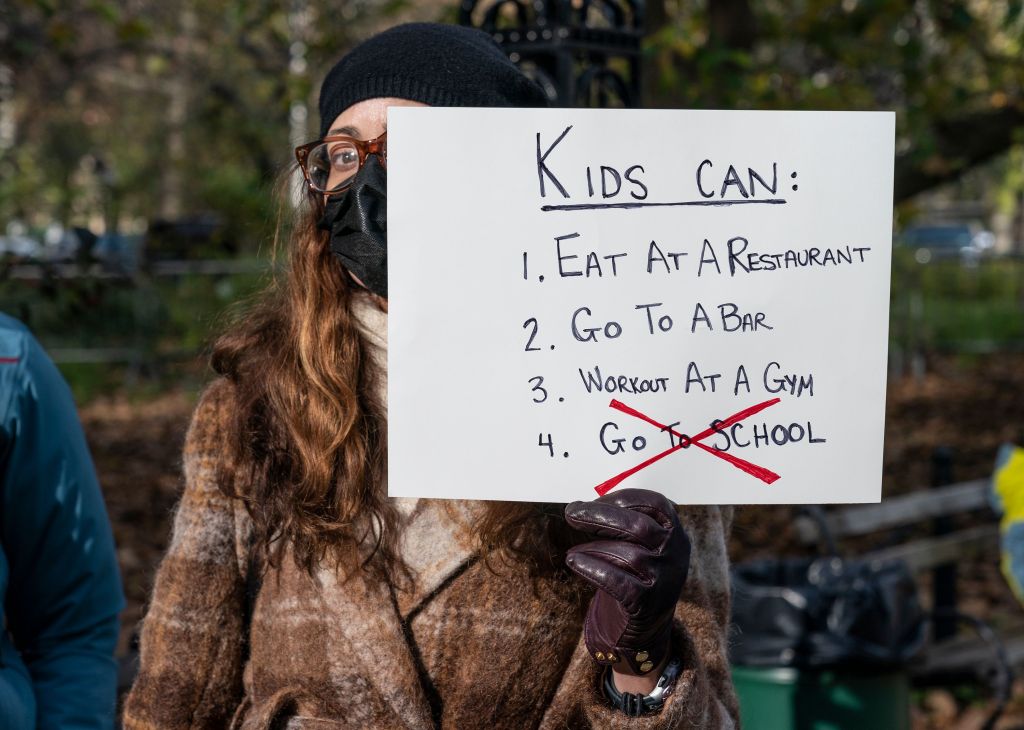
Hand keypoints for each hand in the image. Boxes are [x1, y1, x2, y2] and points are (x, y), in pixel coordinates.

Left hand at [564, 488, 689, 675]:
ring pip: (626, 554)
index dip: (623, 498)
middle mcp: (676, 553)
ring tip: (572, 551)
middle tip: (571, 512)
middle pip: (637, 526)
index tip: (595, 499)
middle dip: (599, 515)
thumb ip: (624, 524)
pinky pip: (616, 580)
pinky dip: (591, 568)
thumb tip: (585, 504)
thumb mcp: (640, 546)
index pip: (655, 504)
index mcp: (675, 532)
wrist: (644, 630)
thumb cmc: (634, 576)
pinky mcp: (648, 603)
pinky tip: (573, 561)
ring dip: (593, 547)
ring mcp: (665, 579)